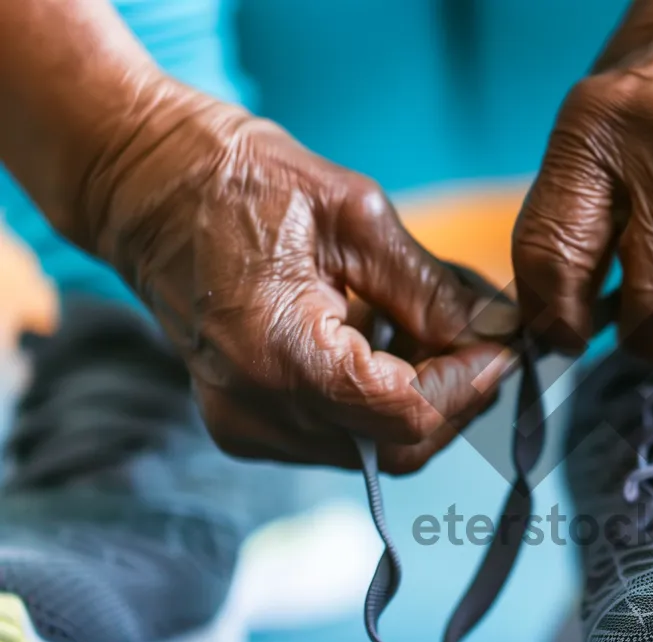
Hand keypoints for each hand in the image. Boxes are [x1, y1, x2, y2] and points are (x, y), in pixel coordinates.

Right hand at [74, 77, 518, 472]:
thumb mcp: (357, 216)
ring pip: (375, 449)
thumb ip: (430, 289)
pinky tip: (388, 343)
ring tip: (433, 329)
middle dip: (456, 400)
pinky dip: (381, 402)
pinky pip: (341, 436)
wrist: (148, 189)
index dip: (470, 386)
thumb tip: (496, 334)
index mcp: (279, 355)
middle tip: (484, 341)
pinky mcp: (247, 425)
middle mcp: (258, 411)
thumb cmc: (243, 182)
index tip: (504, 345)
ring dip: (423, 400)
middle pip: (398, 448)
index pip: (409, 415)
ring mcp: (248, 426)